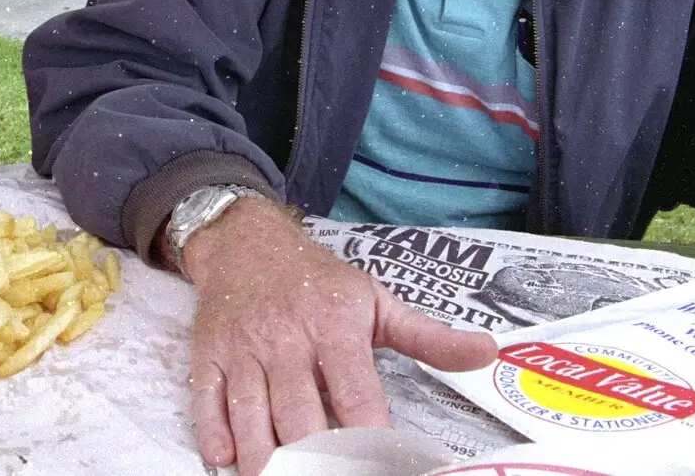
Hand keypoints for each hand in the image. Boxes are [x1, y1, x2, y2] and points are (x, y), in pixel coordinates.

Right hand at [180, 198, 496, 475]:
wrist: (245, 240)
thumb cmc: (316, 277)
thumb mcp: (375, 298)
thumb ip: (428, 336)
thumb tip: (487, 354)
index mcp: (335, 326)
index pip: (356, 396)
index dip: (371, 440)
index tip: (385, 465)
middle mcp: (286, 339)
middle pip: (300, 416)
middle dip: (315, 460)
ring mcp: (243, 349)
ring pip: (251, 416)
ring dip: (263, 458)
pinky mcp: (209, 355)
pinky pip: (206, 400)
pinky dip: (214, 433)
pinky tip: (226, 460)